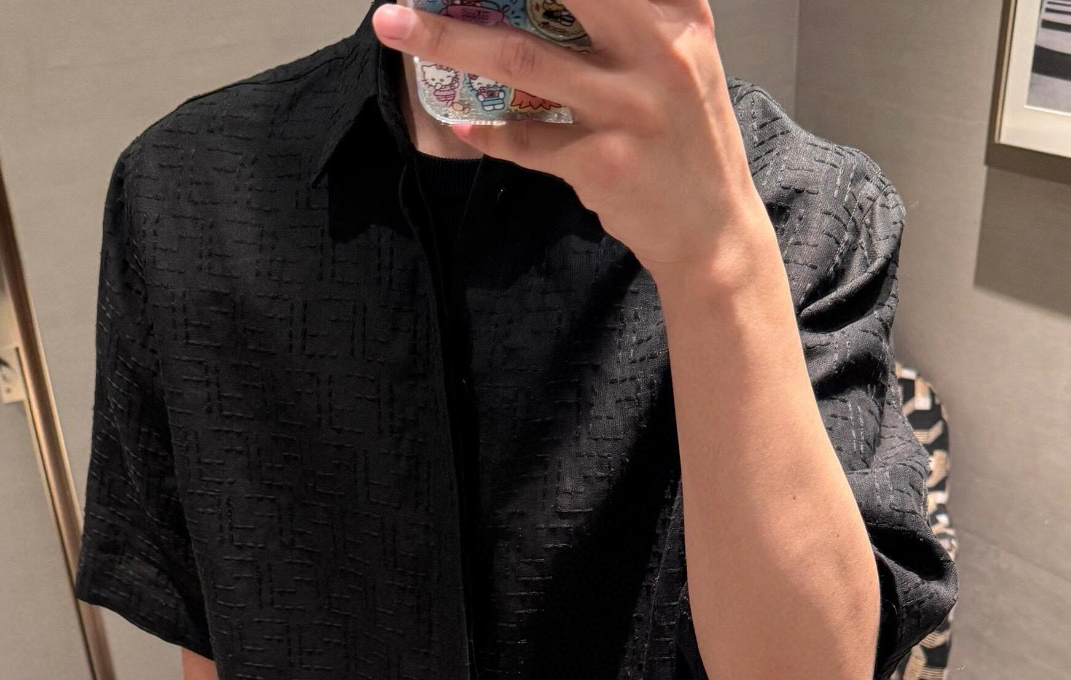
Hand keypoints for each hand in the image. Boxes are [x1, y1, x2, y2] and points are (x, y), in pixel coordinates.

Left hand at [372, 0, 768, 281]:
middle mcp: (659, 49)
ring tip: (395, 25)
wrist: (712, 230)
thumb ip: (635, 14)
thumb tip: (547, 1)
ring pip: (519, 58)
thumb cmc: (686, 139)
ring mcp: (629, 108)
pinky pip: (524, 140)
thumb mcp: (680, 54)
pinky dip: (485, 130)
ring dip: (446, 38)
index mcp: (676, 11)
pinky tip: (460, 120)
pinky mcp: (603, 163)